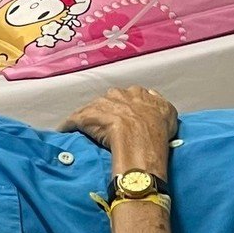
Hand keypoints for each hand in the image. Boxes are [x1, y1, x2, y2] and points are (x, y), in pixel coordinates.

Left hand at [60, 86, 178, 153]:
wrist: (139, 139)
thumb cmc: (156, 130)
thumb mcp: (169, 113)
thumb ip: (160, 103)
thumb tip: (153, 96)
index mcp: (138, 93)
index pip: (131, 95)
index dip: (128, 106)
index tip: (127, 115)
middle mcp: (119, 94)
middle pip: (110, 99)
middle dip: (109, 109)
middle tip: (110, 124)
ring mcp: (102, 104)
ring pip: (92, 108)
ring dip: (90, 116)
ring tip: (87, 129)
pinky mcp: (85, 116)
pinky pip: (74, 119)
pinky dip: (69, 125)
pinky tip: (64, 131)